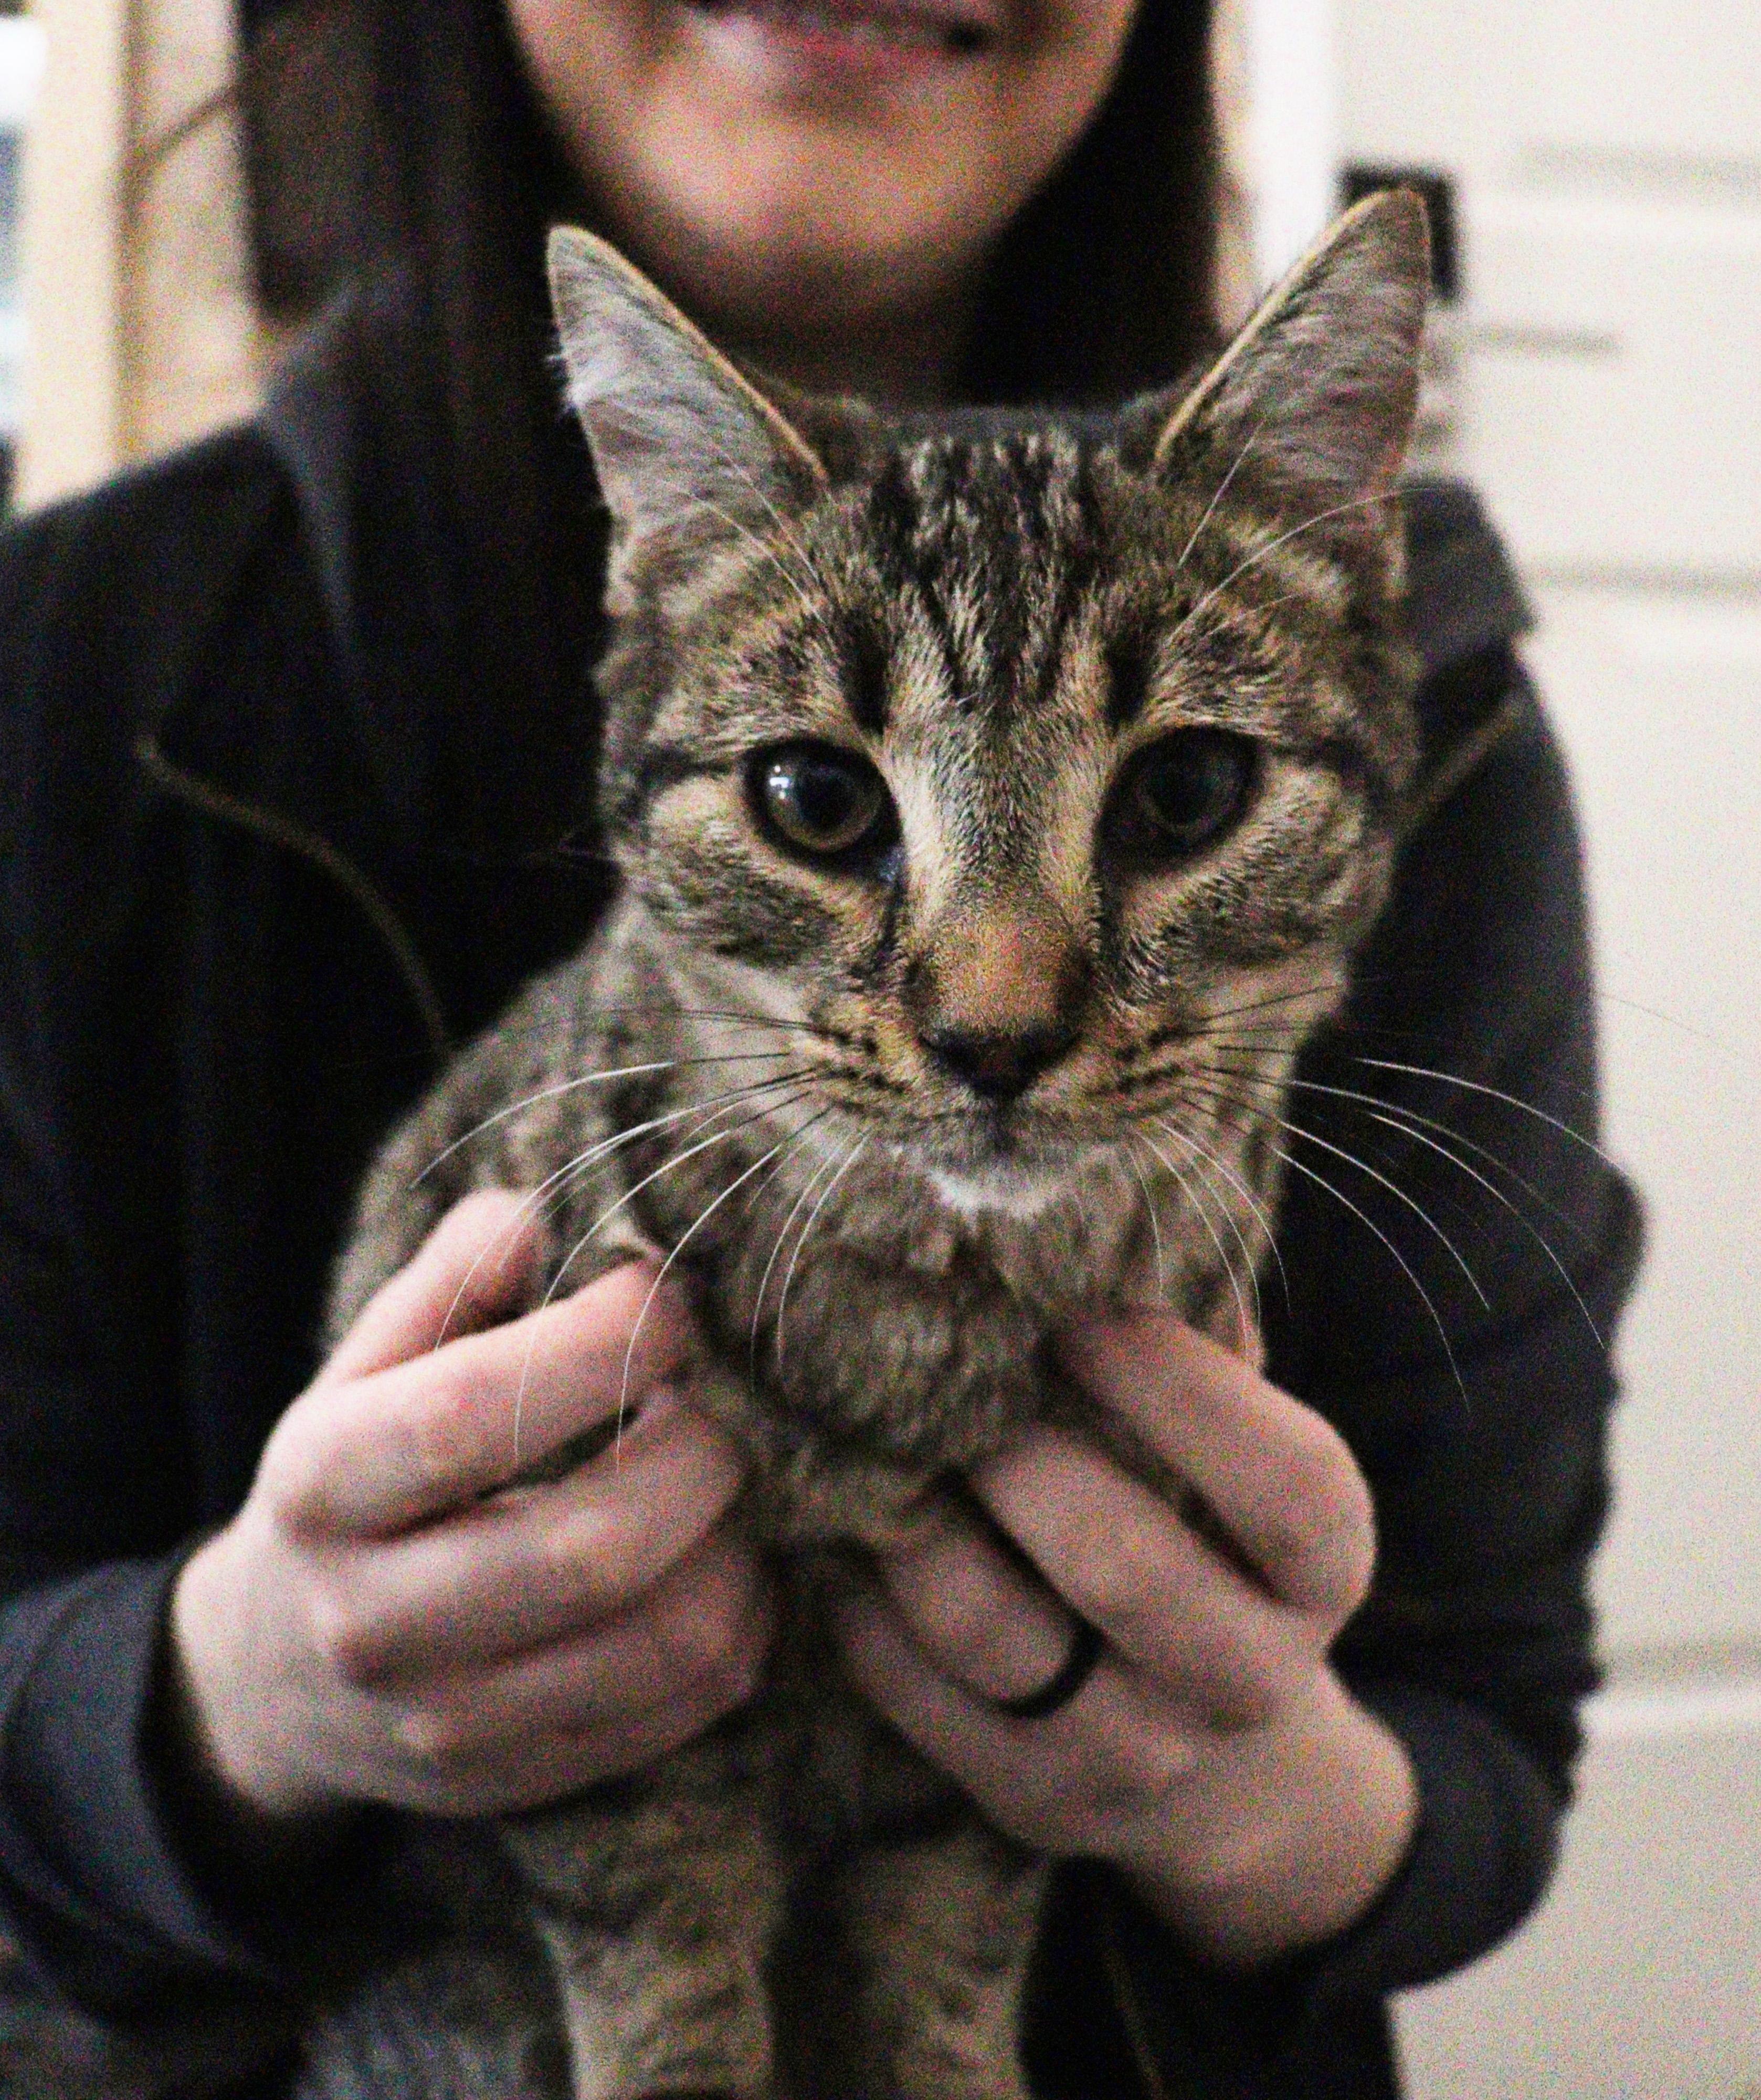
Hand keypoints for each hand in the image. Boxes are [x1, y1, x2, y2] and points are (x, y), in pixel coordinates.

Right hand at [169, 1192, 771, 1835]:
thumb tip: (533, 1213)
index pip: (472, 1414)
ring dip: (740, 1543)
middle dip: (701, 1454)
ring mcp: (449, 1723)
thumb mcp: (363, 1369)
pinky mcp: (521, 1782)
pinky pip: (686, 1704)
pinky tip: (727, 1556)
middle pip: (591, 1549)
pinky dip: (743, 1621)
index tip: (668, 1300)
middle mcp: (372, 1620)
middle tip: (726, 1400)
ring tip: (735, 1477)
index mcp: (323, 1487)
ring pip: (662, 1642)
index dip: (601, 1344)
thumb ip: (447, 1281)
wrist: (273, 1676)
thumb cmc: (351, 1482)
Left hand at [835, 1309, 1417, 1970]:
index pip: (1284, 1486)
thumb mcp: (1249, 1458)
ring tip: (870, 1434)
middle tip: (946, 1368)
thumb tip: (1119, 1225)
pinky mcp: (1030, 1802)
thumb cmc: (1214, 1541)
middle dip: (1016, 1451)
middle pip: (1123, 1565)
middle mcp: (1248, 1678)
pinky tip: (844, 1519)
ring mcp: (1137, 1757)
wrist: (1224, 1768)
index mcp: (1325, 1573)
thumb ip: (1207, 1353)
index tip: (1081, 1307)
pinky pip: (912, 1687)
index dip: (1182, 1388)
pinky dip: (861, 1595)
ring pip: (994, 1631)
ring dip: (916, 1518)